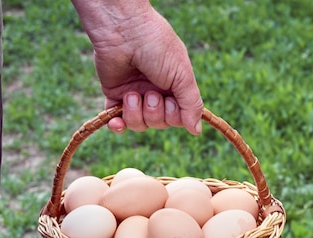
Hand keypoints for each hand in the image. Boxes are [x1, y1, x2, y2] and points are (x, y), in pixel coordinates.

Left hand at [72, 0, 202, 134]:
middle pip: (159, 123)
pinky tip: (116, 121)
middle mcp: (156, 92)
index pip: (178, 117)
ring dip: (136, 114)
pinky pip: (117, 121)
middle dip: (155, 113)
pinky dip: (117, 125)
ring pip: (139, 124)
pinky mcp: (115, 95)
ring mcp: (135, 95)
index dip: (175, 117)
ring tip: (132, 94)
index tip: (171, 102)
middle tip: (151, 94)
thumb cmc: (157, 46)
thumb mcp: (182, 75)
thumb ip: (191, 104)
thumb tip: (197, 131)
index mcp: (174, 87)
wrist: (123, 30)